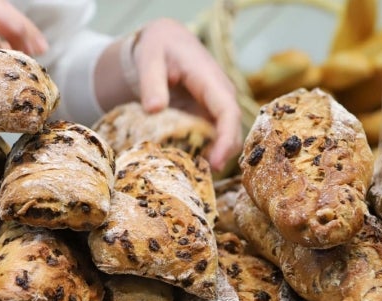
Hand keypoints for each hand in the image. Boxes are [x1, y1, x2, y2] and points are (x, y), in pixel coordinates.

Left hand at [133, 18, 242, 170]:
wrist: (166, 42)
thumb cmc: (158, 48)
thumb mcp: (149, 58)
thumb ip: (151, 82)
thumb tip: (154, 109)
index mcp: (209, 79)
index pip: (227, 111)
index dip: (225, 138)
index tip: (215, 162)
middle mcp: (220, 94)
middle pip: (232, 129)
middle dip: (223, 155)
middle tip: (201, 178)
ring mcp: (215, 106)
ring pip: (225, 136)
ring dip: (214, 156)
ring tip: (194, 175)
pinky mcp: (207, 115)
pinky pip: (212, 137)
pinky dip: (204, 152)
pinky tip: (188, 166)